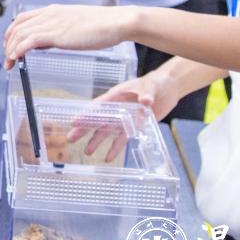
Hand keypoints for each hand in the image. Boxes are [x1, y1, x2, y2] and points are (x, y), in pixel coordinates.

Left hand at [4, 5, 133, 69]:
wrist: (116, 22)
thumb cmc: (101, 26)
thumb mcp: (73, 25)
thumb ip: (57, 31)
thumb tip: (43, 43)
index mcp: (52, 10)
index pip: (22, 18)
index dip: (11, 32)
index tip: (9, 44)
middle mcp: (49, 14)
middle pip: (17, 26)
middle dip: (8, 43)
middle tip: (7, 58)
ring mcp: (52, 23)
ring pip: (20, 34)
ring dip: (11, 49)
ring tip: (9, 62)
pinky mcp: (57, 34)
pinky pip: (30, 41)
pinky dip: (19, 50)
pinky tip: (15, 58)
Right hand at [64, 72, 178, 162]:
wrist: (168, 88)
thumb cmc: (156, 82)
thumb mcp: (151, 86)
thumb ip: (147, 94)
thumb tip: (146, 101)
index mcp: (116, 96)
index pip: (98, 107)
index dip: (86, 114)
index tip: (74, 121)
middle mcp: (117, 108)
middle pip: (98, 120)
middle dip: (84, 129)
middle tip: (71, 138)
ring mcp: (124, 118)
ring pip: (107, 131)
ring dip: (97, 141)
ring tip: (87, 152)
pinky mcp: (134, 126)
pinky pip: (123, 138)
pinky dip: (116, 148)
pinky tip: (108, 157)